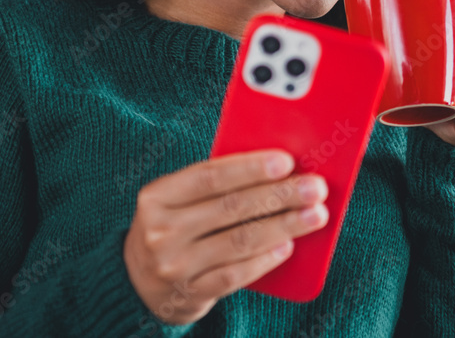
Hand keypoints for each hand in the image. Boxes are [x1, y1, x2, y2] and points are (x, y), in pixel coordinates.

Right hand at [123, 149, 328, 324]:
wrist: (139, 282)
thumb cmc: (172, 227)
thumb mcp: (175, 201)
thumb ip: (211, 186)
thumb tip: (275, 169)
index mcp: (157, 196)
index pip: (209, 176)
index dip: (250, 168)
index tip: (286, 161)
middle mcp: (161, 231)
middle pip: (231, 208)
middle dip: (279, 195)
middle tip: (315, 187)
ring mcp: (175, 266)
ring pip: (239, 241)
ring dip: (283, 226)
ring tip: (315, 215)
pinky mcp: (190, 294)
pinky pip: (235, 274)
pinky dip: (265, 259)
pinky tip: (288, 246)